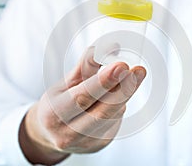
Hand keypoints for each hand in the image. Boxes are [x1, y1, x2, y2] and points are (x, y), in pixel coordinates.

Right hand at [19, 47, 145, 164]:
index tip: (122, 66)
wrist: (52, 132)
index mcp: (54, 114)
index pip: (82, 97)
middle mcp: (68, 133)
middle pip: (103, 111)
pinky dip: (119, 105)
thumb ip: (87, 65)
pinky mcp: (99, 145)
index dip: (104, 82)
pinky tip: (119, 95)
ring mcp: (85, 143)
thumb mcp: (65, 82)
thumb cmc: (58, 103)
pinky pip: (115, 122)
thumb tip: (110, 47)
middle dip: (124, 89)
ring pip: (113, 116)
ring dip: (125, 94)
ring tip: (133, 76)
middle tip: (138, 71)